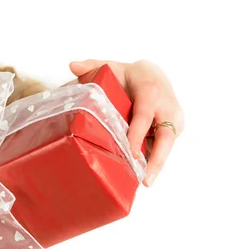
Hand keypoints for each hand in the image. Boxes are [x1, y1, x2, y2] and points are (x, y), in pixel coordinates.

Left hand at [69, 59, 184, 186]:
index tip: (130, 153)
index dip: (137, 135)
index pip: (144, 116)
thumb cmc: (129, 74)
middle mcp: (168, 105)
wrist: (156, 74)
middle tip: (146, 180)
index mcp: (150, 91)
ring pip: (167, 144)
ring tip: (144, 183)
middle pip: (165, 135)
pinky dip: (156, 160)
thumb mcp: (111, 67)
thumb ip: (92, 66)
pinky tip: (144, 176)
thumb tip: (72, 65)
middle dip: (157, 158)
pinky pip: (165, 146)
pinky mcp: (177, 128)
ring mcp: (175, 118)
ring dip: (157, 164)